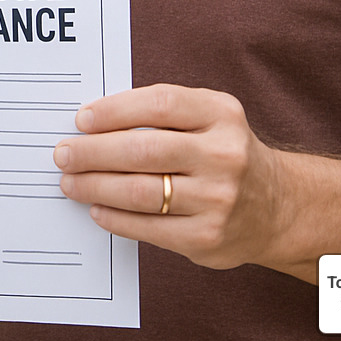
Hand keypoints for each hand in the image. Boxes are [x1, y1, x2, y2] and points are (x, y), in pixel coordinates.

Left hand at [53, 83, 289, 270]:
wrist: (276, 206)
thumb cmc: (221, 153)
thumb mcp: (207, 119)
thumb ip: (160, 114)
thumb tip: (91, 123)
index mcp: (221, 114)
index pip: (159, 105)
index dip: (114, 110)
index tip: (81, 120)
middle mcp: (224, 154)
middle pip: (142, 151)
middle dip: (92, 153)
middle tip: (64, 154)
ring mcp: (218, 198)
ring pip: (140, 192)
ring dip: (95, 187)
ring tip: (71, 183)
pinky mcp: (208, 236)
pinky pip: (148, 227)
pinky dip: (114, 218)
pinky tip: (97, 209)